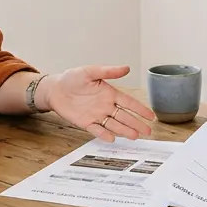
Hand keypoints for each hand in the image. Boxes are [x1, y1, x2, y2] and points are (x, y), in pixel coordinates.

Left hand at [40, 65, 155, 141]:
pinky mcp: (86, 123)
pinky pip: (97, 130)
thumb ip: (108, 71)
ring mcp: (97, 115)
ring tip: (135, 136)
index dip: (140, 109)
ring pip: (114, 125)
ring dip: (124, 130)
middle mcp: (105, 106)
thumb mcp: (90, 71)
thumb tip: (126, 68)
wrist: (55, 89)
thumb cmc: (72, 78)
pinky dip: (104, 134)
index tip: (151, 116)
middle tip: (148, 132)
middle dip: (137, 124)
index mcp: (109, 93)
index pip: (129, 102)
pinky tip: (112, 138)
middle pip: (124, 117)